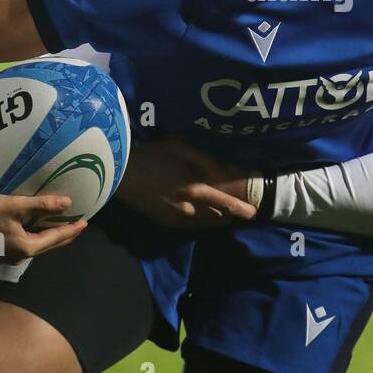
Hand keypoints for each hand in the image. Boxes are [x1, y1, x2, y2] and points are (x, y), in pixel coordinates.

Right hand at [0, 193, 86, 263]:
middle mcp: (18, 257)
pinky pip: (24, 245)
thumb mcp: (18, 206)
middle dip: (63, 235)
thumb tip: (68, 203)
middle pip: (47, 245)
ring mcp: (8, 257)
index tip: (85, 223)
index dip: (71, 230)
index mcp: (26, 248)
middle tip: (77, 226)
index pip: (56, 238)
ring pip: (36, 246)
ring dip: (49, 237)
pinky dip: (35, 237)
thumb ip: (44, 205)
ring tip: (60, 226)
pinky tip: (37, 229)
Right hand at [116, 136, 253, 228]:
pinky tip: (201, 217)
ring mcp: (175, 218)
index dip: (240, 209)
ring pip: (203, 223)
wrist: (120, 173)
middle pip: (216, 216)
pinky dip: (199, 222)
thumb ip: (204, 160)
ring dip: (215, 220)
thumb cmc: (151, 155)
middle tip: (239, 213)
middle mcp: (188, 208)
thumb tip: (223, 172)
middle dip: (228, 215)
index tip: (252, 213)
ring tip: (225, 217)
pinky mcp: (164, 222)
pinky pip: (188, 225)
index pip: (224, 202)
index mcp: (194, 188)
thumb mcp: (180, 147)